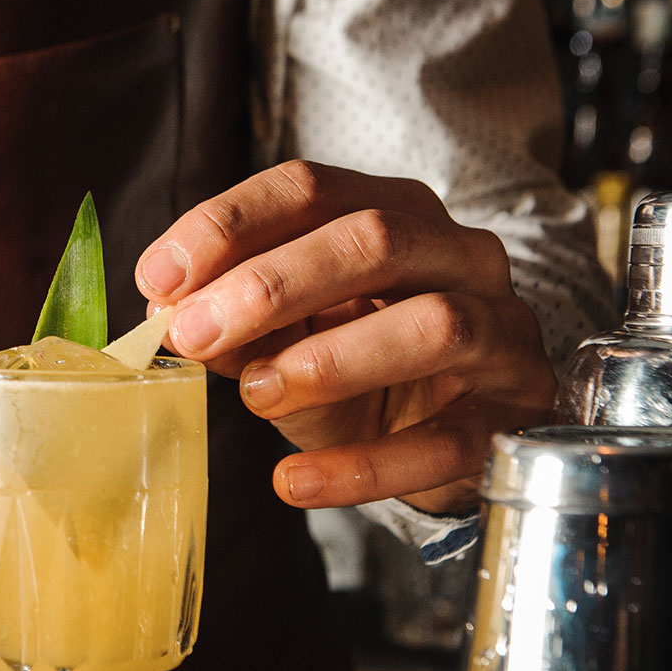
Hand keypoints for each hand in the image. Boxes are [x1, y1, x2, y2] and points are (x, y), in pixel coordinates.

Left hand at [136, 161, 555, 513]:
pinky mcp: (512, 419)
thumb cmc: (364, 370)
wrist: (452, 441)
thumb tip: (168, 312)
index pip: (312, 188)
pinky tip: (294, 482)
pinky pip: (444, 443)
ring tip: (253, 394)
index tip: (159, 276)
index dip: (229, 225)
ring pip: (434, 325)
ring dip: (329, 359)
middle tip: (192, 331)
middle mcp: (463, 258)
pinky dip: (363, 466)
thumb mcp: (290, 337)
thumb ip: (234, 321)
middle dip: (272, 285)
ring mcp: (501, 338)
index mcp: (400, 213)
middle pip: (375, 239)